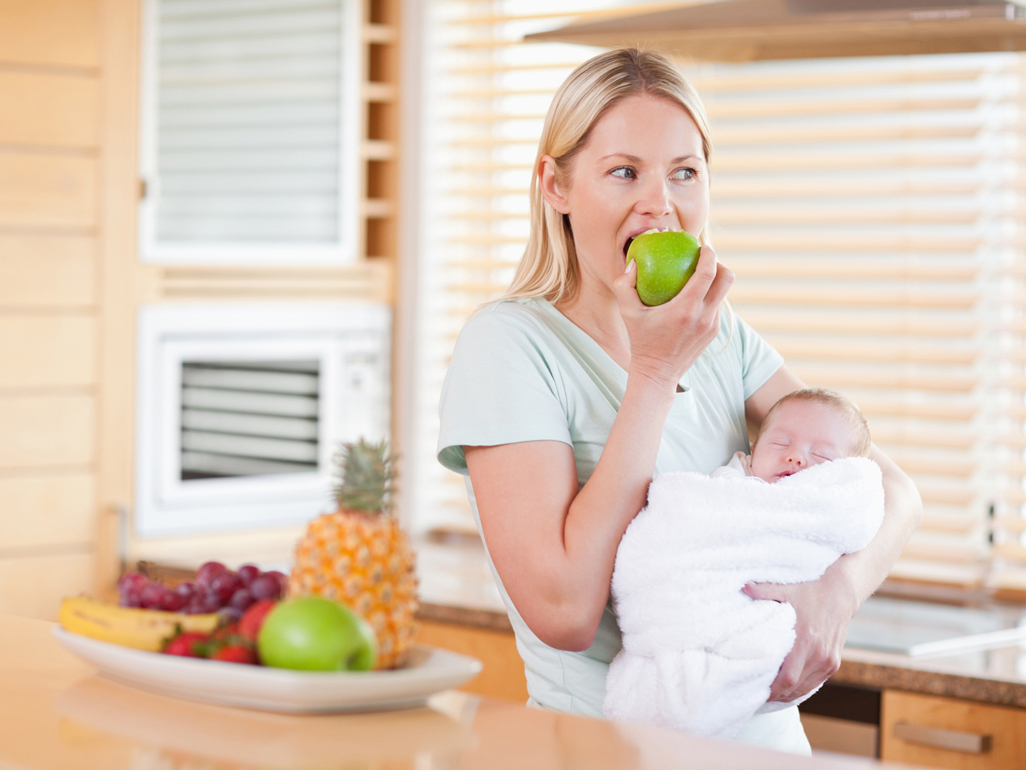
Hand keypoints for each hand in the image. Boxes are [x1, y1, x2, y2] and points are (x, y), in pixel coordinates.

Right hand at [612, 245, 732, 389]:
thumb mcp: (627, 313)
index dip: (710, 255)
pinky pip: (717, 307)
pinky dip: (710, 297)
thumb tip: (633, 263)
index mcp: (686, 309)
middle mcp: (704, 317)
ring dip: (716, 282)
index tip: (703, 247)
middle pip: (727, 279)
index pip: (708, 273)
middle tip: (705, 260)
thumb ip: (624, 285)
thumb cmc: (641, 341)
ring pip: (724, 294)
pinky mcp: (713, 333)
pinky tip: (696, 296)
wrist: (657, 374)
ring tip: (699, 277)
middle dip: (721, 264)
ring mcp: (712, 326)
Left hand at [743, 563, 858, 703]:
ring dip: (789, 694)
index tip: (758, 692)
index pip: (788, 677)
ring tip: (771, 694)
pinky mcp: (834, 662)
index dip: (773, 690)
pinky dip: (802, 688)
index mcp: (805, 639)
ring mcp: (828, 660)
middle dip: (777, 695)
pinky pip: (816, 682)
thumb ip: (763, 590)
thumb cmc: (810, 590)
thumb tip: (742, 586)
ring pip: (806, 688)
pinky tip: (788, 688)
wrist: (840, 592)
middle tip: (759, 696)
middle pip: (795, 687)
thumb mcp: (786, 589)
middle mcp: (819, 654)